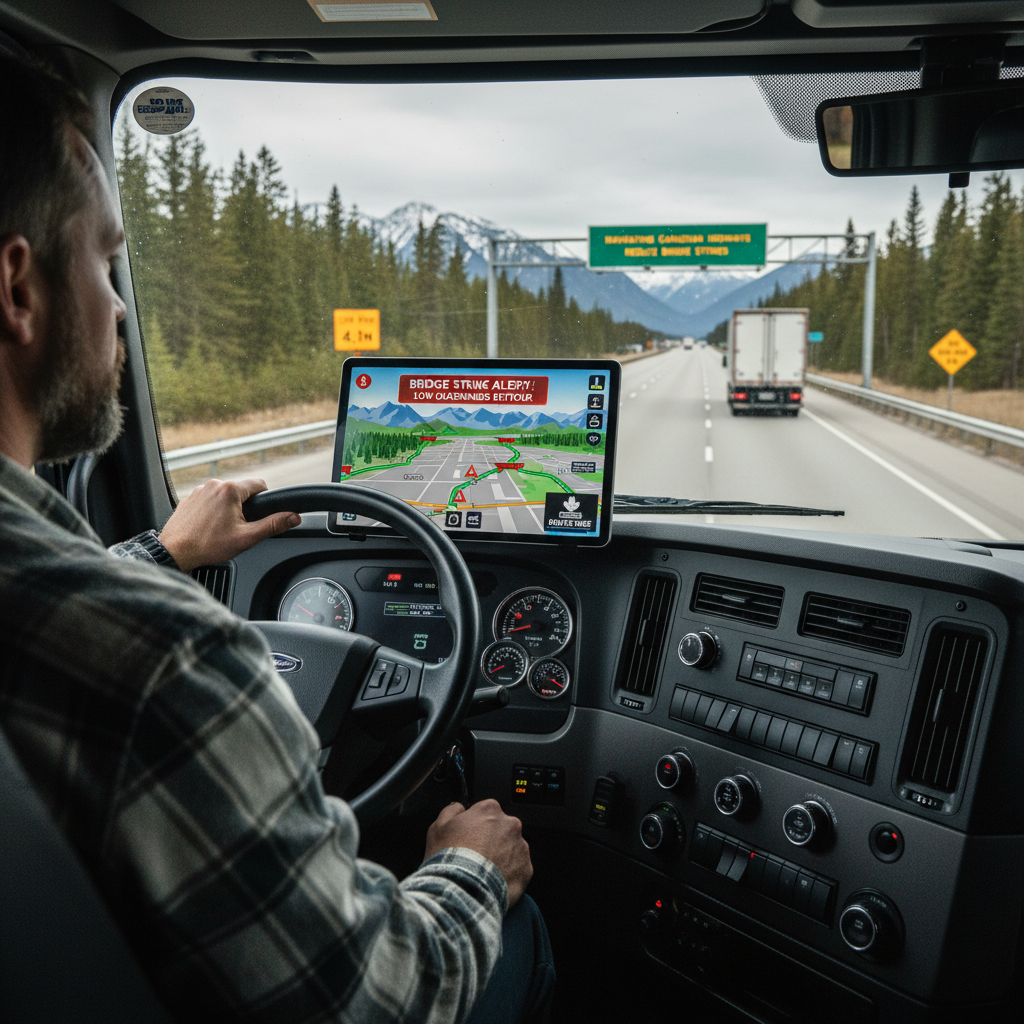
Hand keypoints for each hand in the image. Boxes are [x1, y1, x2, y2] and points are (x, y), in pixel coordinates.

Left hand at [159, 477, 299, 572]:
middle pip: (242, 490)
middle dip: (245, 507)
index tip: (259, 516)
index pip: (260, 484)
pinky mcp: (189, 498)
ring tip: (223, 530)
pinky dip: (214, 511)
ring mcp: (199, 490)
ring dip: (229, 509)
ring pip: (225, 495)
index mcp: (230, 490)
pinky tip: (210, 528)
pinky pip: (210, 500)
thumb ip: (273, 525)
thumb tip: (294, 517)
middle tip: (240, 528)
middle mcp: (214, 484)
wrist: (174, 552)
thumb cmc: (207, 545)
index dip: (265, 501)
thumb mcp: (247, 537)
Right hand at [424, 800, 532, 907]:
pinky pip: (519, 869)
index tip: (469, 837)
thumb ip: (451, 810)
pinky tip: (494, 880)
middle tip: (476, 855)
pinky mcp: (526, 869)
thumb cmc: (450, 857)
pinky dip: (509, 874)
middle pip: (502, 829)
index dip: (476, 825)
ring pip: (512, 848)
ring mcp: (520, 847)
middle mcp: (510, 824)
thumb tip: (459, 808)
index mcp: (489, 810)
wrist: (462, 889)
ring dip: (502, 856)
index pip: (486, 811)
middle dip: (492, 840)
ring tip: (484, 871)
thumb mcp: (438, 827)